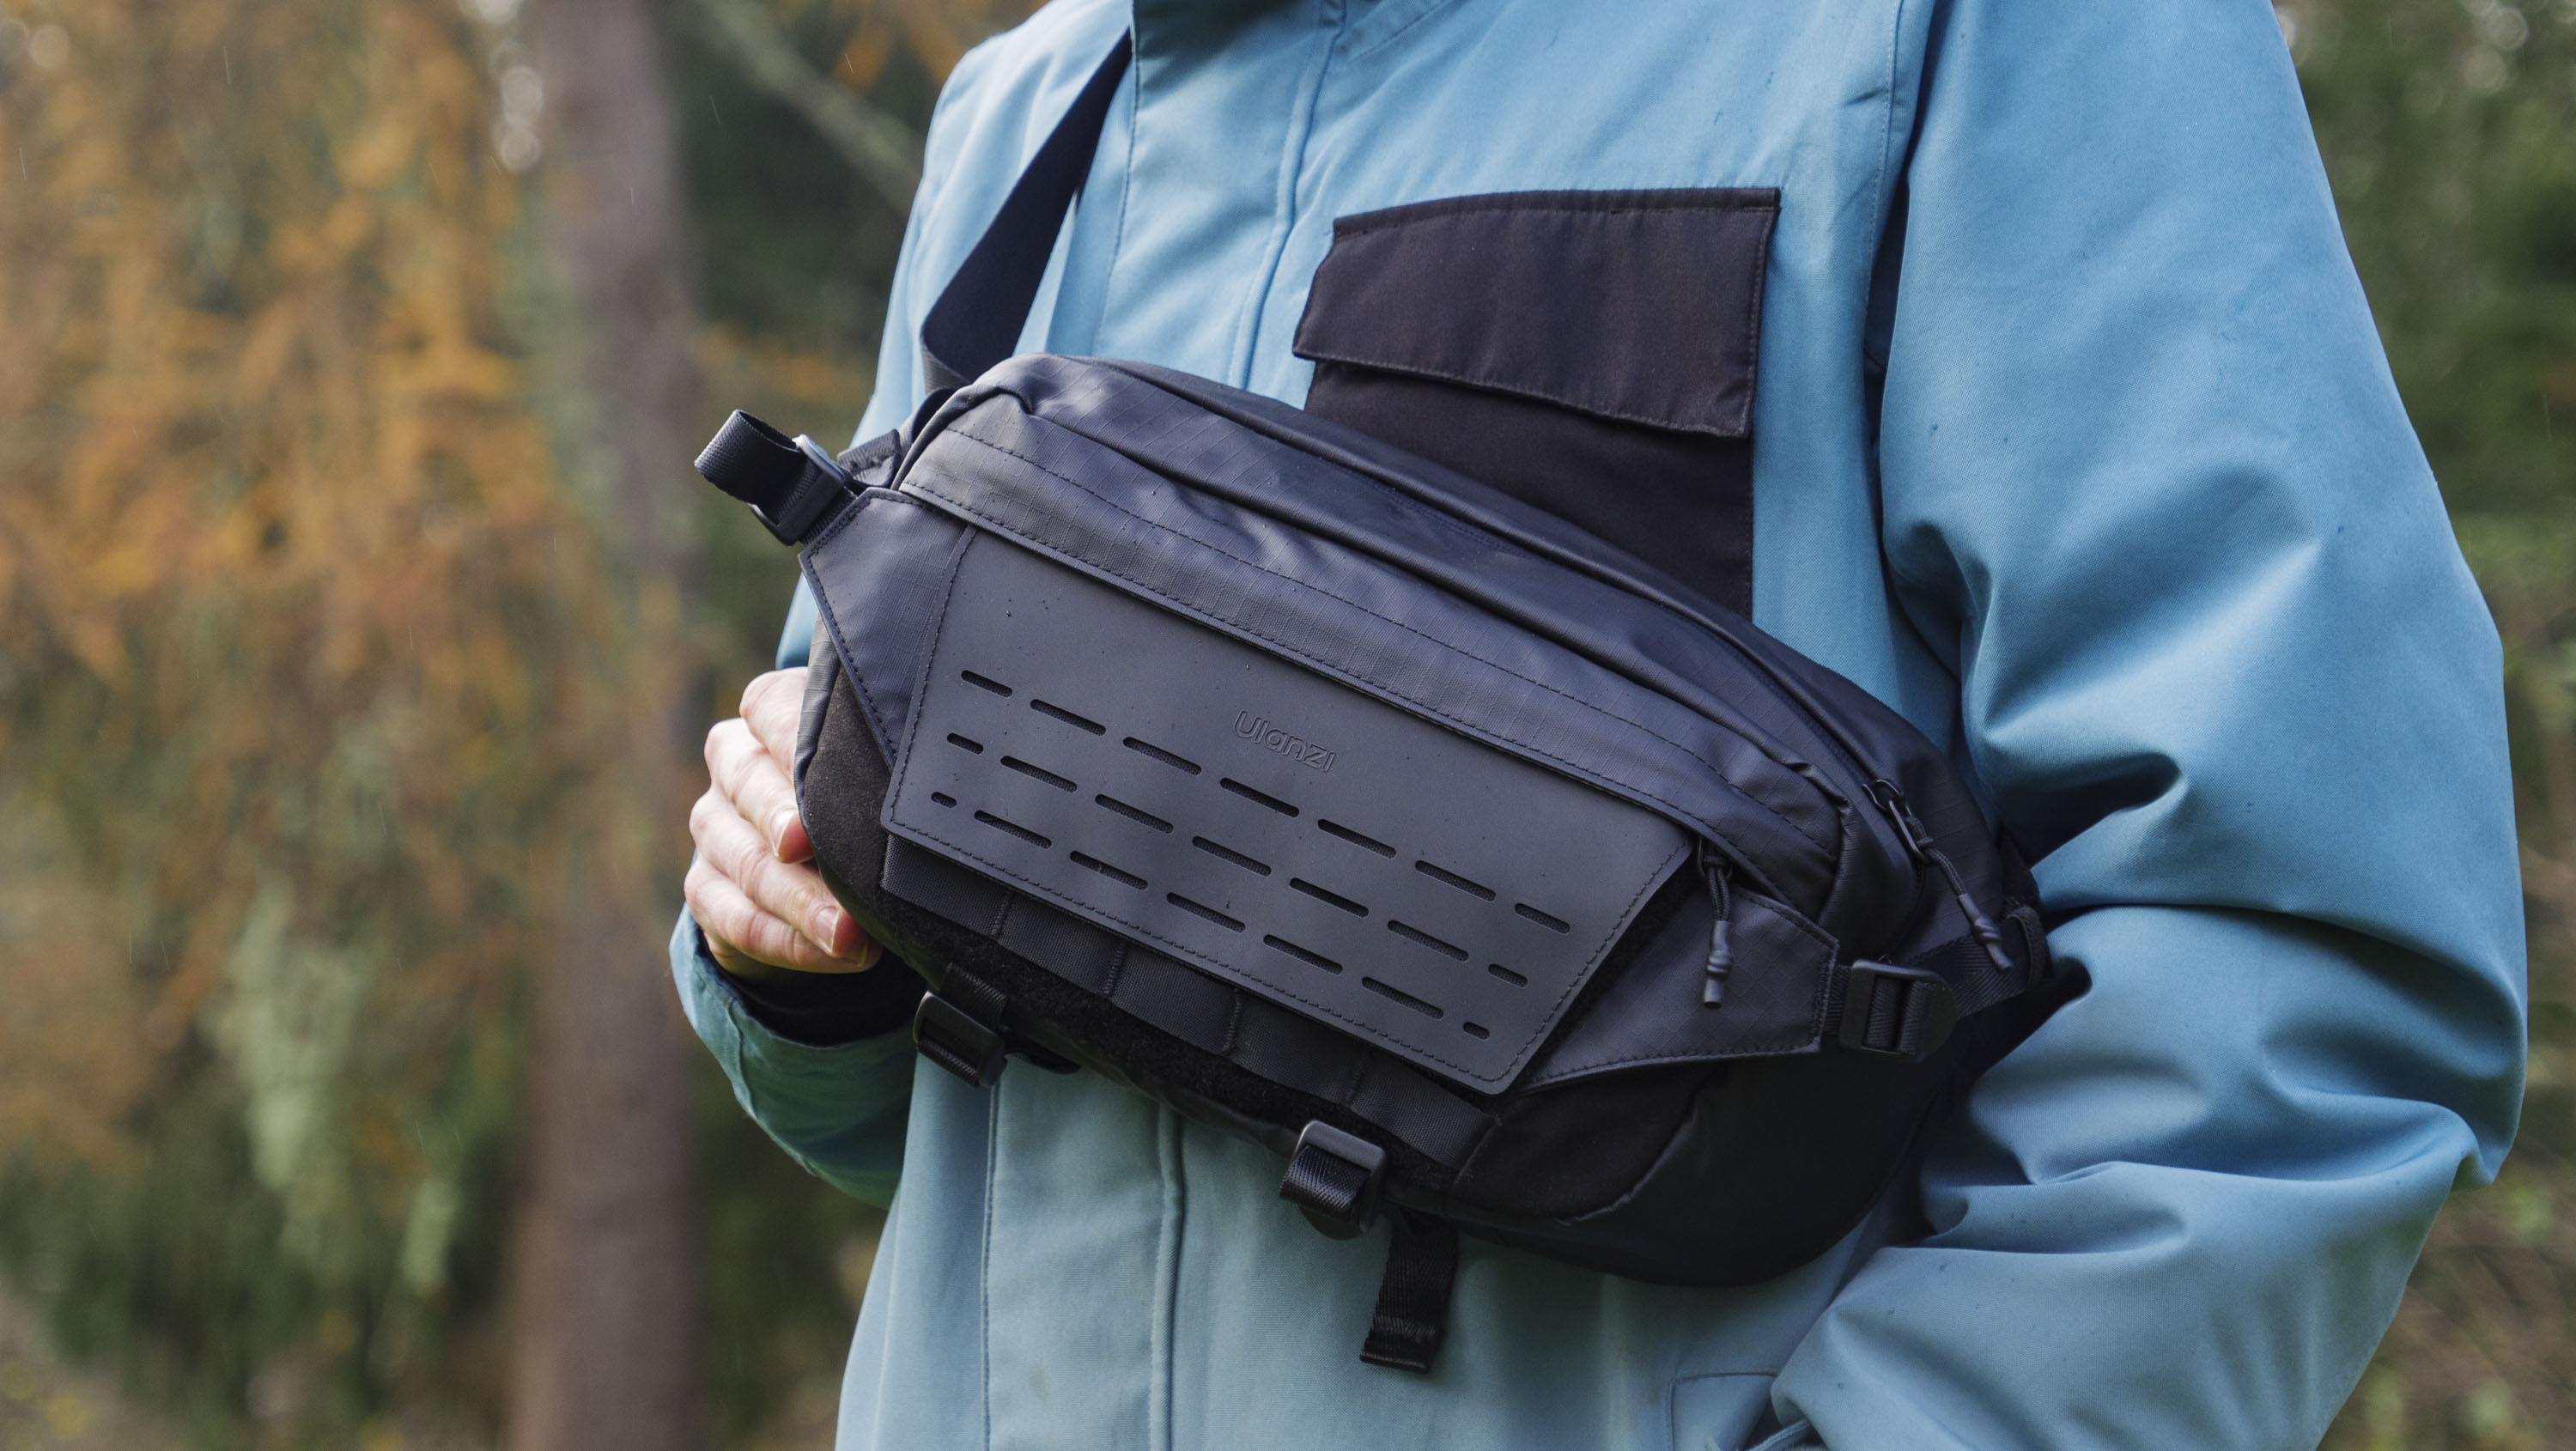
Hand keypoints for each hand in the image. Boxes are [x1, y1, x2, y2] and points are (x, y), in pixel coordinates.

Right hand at [685, 667, 882, 979]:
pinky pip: (735, 918)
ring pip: (746, 860)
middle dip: (790, 824)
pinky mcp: (705, 887)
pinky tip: (834, 955)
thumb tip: (938, 802)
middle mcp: (734, 762)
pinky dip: (788, 942)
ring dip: (801, 903)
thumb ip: (886, 771)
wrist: (818, 869)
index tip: (824, 776)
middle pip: (748, 783)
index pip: (770, 708)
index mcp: (771, 715)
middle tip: (820, 856)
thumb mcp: (875, 775)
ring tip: (849, 934)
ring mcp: (713, 825)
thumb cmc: (863, 800)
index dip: (796, 741)